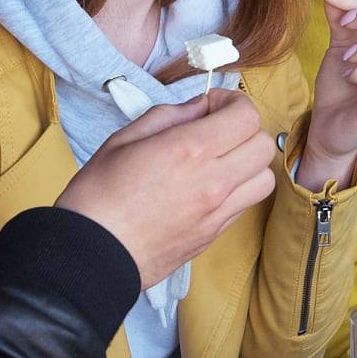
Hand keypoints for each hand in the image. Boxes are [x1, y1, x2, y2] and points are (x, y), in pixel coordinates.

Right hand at [56, 89, 275, 289]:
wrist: (92, 255)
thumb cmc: (98, 195)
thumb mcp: (124, 139)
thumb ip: (168, 116)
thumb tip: (199, 108)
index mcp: (190, 150)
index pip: (246, 116)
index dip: (233, 102)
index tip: (210, 105)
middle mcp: (214, 181)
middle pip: (264, 145)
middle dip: (245, 129)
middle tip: (216, 129)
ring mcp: (217, 212)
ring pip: (265, 178)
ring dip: (249, 162)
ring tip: (219, 160)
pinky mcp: (214, 235)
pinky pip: (247, 204)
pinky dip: (239, 188)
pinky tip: (209, 185)